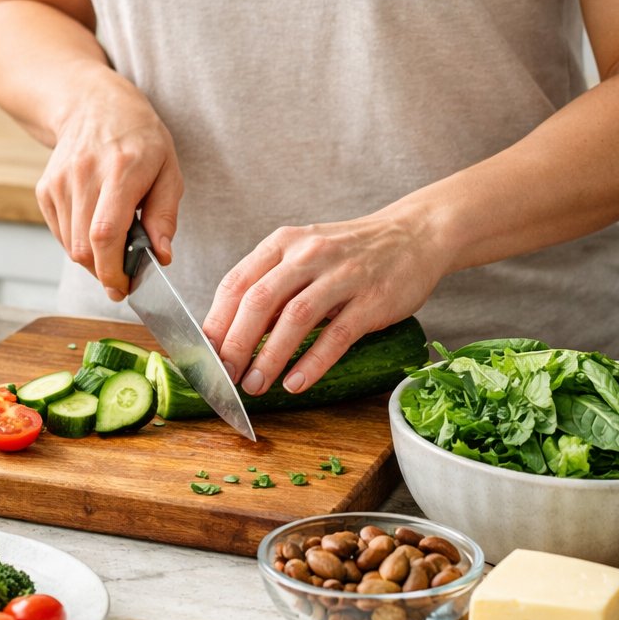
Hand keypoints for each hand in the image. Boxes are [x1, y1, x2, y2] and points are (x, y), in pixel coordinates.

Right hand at [36, 76, 182, 300]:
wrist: (93, 105)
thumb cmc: (139, 138)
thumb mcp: (169, 169)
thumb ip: (165, 215)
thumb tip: (162, 256)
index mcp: (120, 170)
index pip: (106, 232)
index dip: (113, 269)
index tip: (125, 287)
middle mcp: (84, 175)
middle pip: (84, 247)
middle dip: (105, 273)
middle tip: (123, 280)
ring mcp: (60, 182)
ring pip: (71, 246)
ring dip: (93, 260)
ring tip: (113, 249)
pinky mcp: (45, 189)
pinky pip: (61, 233)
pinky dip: (79, 243)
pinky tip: (95, 229)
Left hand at [200, 203, 450, 394]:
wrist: (414, 234)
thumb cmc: (349, 253)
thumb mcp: (303, 255)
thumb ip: (271, 286)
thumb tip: (232, 333)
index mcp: (282, 243)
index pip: (236, 283)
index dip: (216, 322)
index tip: (204, 354)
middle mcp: (308, 254)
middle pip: (259, 301)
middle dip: (236, 343)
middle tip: (224, 376)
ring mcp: (342, 275)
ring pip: (295, 318)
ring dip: (270, 357)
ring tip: (254, 385)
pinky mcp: (373, 298)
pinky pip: (337, 335)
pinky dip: (313, 362)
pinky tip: (296, 383)